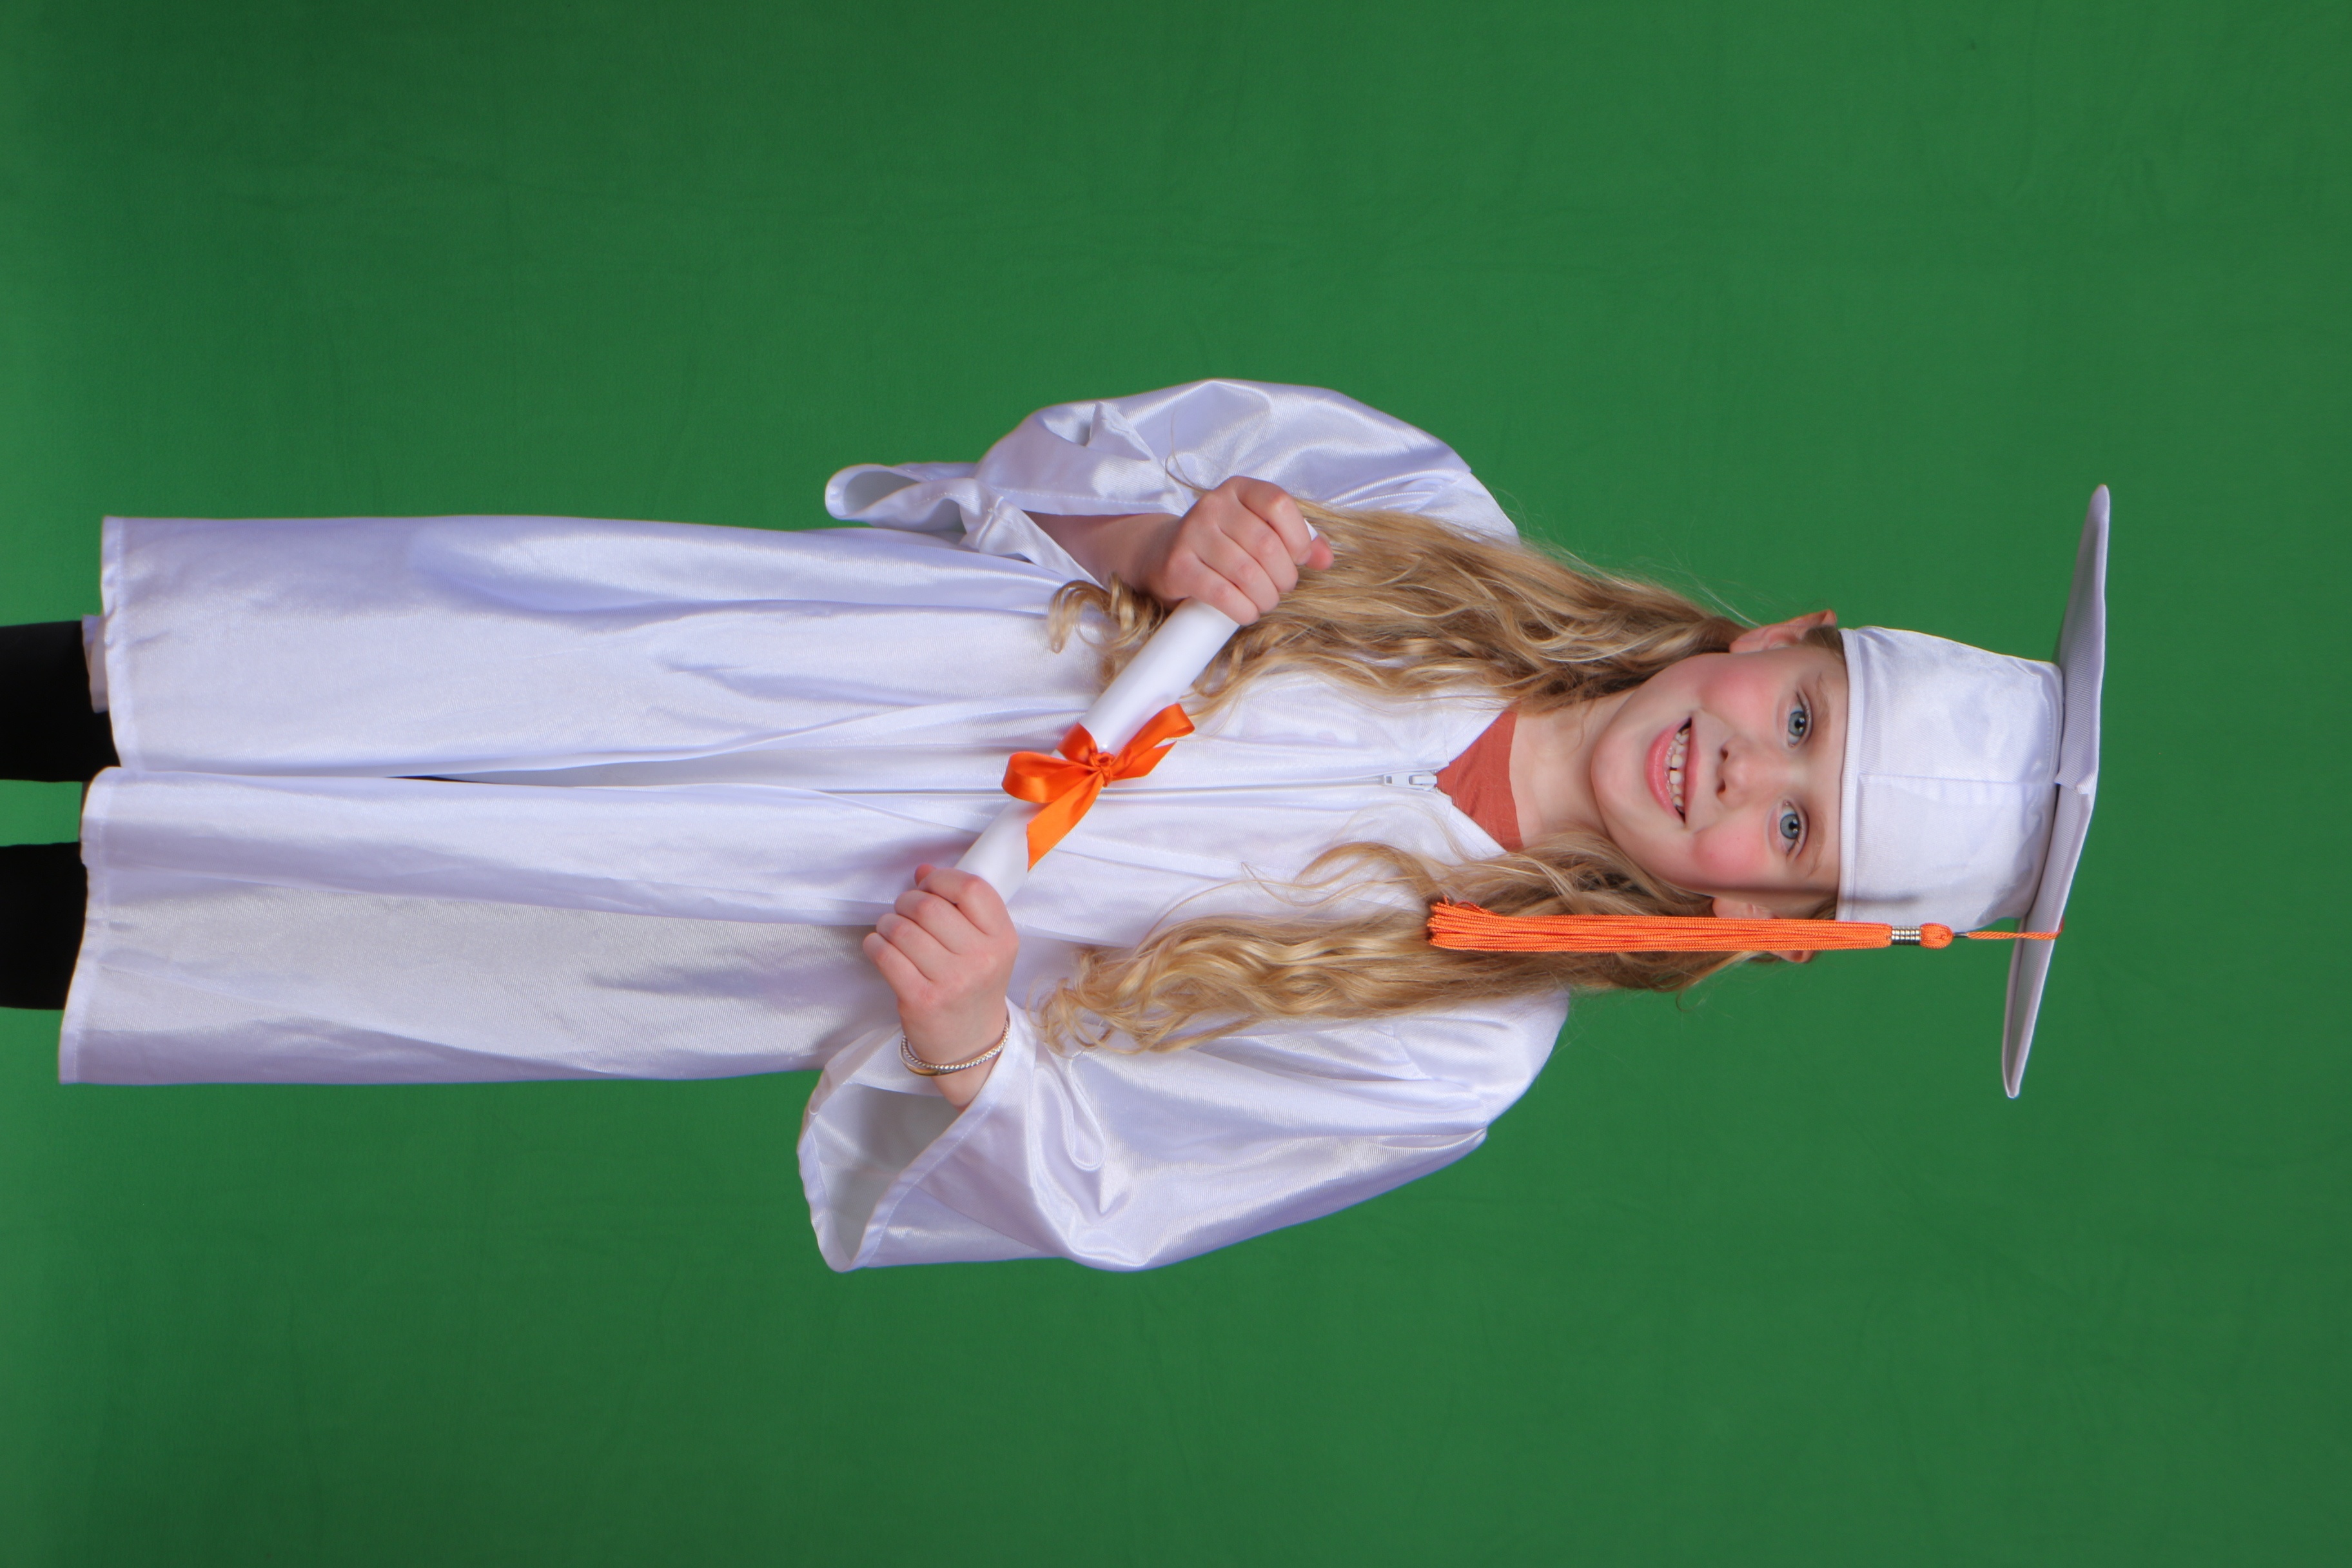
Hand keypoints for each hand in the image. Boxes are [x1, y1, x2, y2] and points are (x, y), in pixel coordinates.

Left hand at [861, 865, 1019, 1104]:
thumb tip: (923, 871)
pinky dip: (875, 944)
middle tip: (904, 911)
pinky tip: (879, 946)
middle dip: (908, 901)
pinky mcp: (921, 1000)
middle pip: (930, 906)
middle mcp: (981, 959)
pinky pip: (886, 956)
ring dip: (888, 923)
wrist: (971, 1045)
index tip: (928, 886)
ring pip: (903, 929)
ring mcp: (951, 982)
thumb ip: (961, 907)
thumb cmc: (974, 987)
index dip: (941, 879)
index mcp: (1002, 939)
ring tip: (891, 930)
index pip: (972, 888)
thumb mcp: (986, 946)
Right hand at [1132, 477, 1334, 624]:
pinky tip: (1246, 611)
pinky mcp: (1178, 566)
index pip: (1278, 503)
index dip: (1298, 537)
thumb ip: (1295, 540)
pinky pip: (1222, 593)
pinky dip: (1243, 609)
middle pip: (1266, 544)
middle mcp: (1212, 505)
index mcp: (1238, 489)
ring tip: (1264, 601)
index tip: (1298, 559)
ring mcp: (1191, 534)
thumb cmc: (1221, 545)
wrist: (1160, 555)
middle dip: (1283, 577)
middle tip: (1280, 589)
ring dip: (1265, 597)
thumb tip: (1326, 558)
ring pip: (1246, 573)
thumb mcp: (1257, 531)